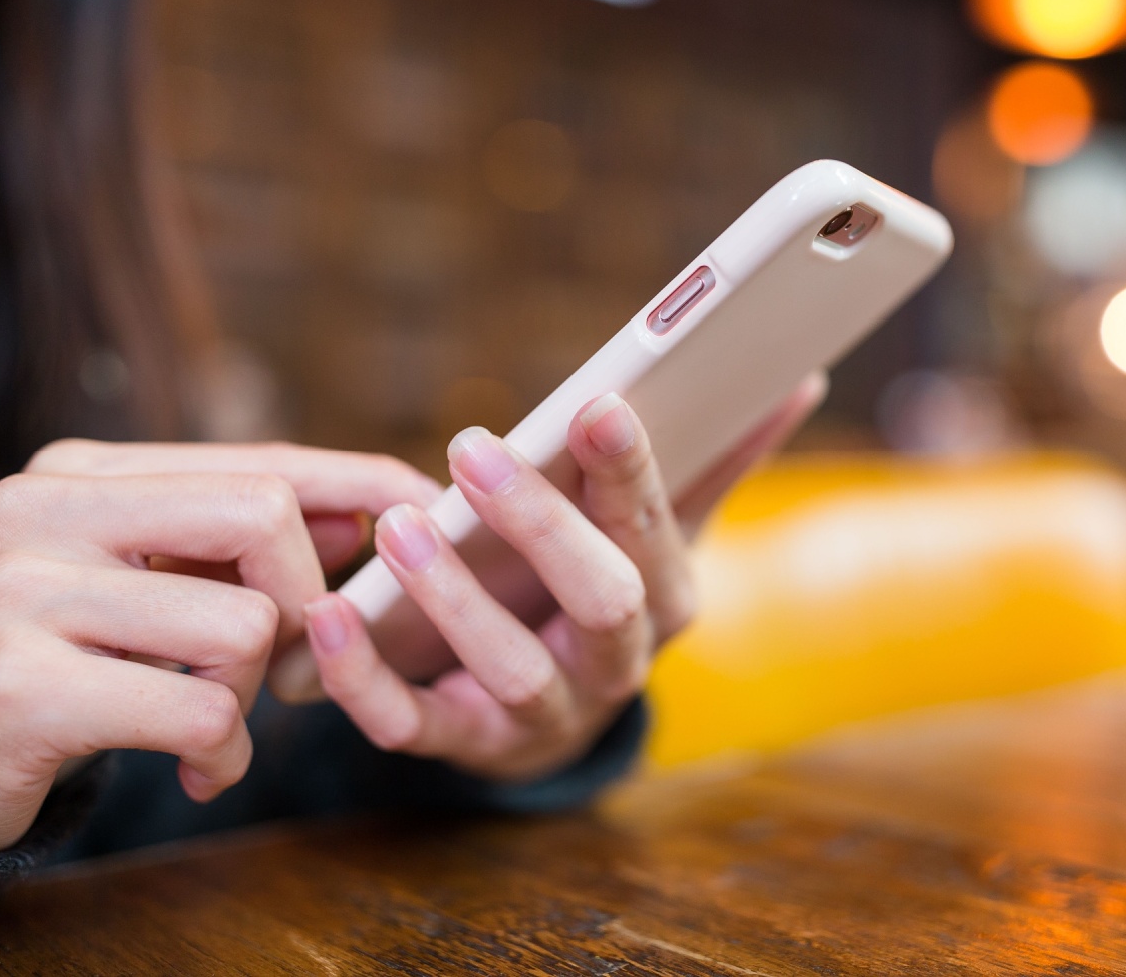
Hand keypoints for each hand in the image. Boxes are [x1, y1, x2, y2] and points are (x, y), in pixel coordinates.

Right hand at [0, 442, 438, 850]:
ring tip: (211, 727)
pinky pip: (202, 714)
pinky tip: (195, 770)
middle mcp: (41, 510)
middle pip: (263, 514)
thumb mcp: (138, 581)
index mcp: (79, 472)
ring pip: (241, 628)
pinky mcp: (20, 688)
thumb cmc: (58, 662)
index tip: (426, 505)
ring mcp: (21, 594)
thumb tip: (365, 519)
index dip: (355, 483)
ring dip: (251, 698)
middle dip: (306, 600)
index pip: (256, 461)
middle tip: (287, 666)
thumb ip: (235, 546)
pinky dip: (224, 755)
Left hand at [301, 374, 826, 779]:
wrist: (552, 715)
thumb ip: (719, 458)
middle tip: (473, 448)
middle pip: (601, 602)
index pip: (658, 529)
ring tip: (399, 524)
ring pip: (508, 666)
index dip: (631, 471)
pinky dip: (364, 675)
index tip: (598, 403)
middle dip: (541, 525)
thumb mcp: (663, 532)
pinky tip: (328, 613)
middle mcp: (616, 663)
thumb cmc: (604, 592)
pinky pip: (413, 724)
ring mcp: (543, 714)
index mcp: (668, 596)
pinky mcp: (466, 747)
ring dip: (452, 594)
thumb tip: (798, 378)